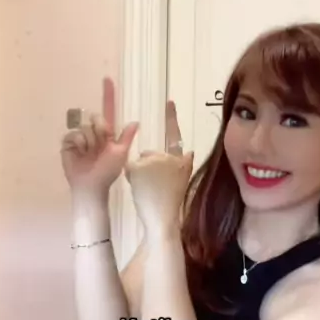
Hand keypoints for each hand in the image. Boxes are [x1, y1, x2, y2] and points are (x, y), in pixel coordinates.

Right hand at [60, 77, 138, 198]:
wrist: (91, 185)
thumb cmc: (108, 172)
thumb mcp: (121, 153)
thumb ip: (126, 137)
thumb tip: (135, 121)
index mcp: (107, 132)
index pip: (108, 109)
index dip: (108, 94)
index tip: (107, 79)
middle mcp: (93, 131)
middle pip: (96, 117)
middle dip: (100, 131)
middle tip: (100, 147)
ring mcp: (80, 136)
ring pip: (85, 127)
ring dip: (89, 142)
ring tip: (90, 154)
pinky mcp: (68, 142)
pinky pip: (73, 134)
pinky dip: (78, 144)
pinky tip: (79, 154)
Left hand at [124, 101, 193, 234]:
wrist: (162, 218)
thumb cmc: (172, 202)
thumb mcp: (184, 180)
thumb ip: (185, 164)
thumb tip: (189, 151)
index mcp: (180, 159)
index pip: (175, 134)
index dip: (172, 118)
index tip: (169, 101)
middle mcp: (167, 156)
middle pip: (150, 153)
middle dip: (148, 166)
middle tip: (154, 186)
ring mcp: (152, 161)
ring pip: (139, 161)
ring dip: (140, 173)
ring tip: (149, 190)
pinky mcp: (138, 167)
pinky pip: (130, 167)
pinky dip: (132, 178)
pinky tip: (140, 189)